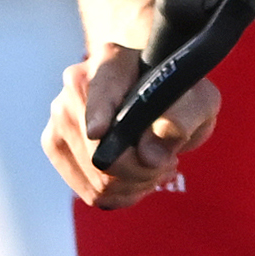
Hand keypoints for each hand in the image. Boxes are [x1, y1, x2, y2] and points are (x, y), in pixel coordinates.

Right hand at [44, 39, 218, 205]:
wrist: (153, 94)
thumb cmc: (178, 94)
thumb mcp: (199, 100)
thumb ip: (184, 119)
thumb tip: (149, 154)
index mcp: (113, 61)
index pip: (101, 89)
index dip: (99, 113)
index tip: (100, 131)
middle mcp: (77, 83)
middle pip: (100, 150)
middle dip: (141, 170)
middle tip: (165, 164)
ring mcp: (60, 115)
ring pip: (96, 178)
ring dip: (134, 185)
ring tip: (153, 167)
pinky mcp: (55, 144)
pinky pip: (89, 192)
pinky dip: (119, 194)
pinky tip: (136, 178)